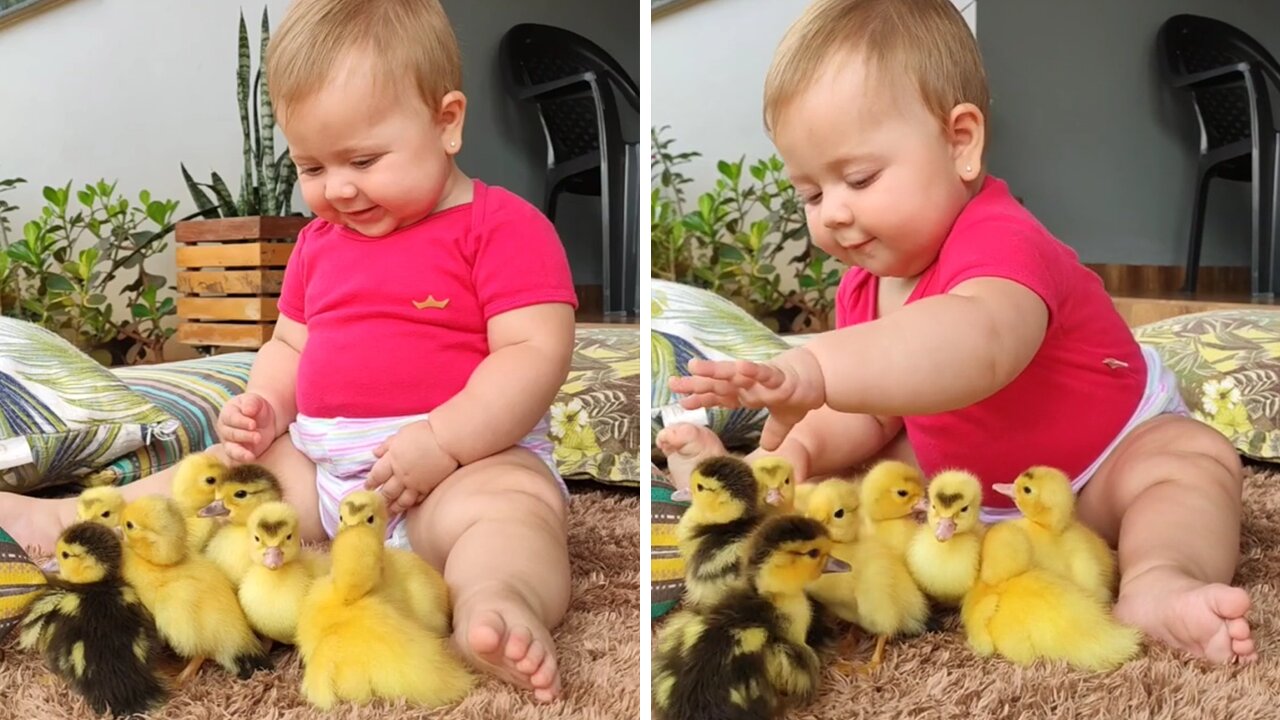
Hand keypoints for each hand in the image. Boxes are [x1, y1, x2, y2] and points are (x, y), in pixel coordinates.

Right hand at [217, 393, 276, 462]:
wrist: (264, 419)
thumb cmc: (256, 408)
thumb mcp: (256, 400)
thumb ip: (251, 403)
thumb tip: (247, 411)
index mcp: (227, 413)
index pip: (231, 418)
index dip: (241, 422)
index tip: (253, 424)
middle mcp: (225, 429)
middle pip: (231, 434)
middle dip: (245, 436)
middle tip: (258, 437)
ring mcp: (229, 442)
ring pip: (231, 448)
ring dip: (241, 451)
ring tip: (251, 454)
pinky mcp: (237, 452)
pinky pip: (236, 458)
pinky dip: (241, 459)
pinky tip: (250, 459)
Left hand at [365, 420, 458, 514]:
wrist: (447, 441)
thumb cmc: (424, 433)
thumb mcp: (401, 434)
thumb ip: (387, 445)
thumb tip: (375, 453)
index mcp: (392, 459)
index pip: (377, 475)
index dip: (371, 482)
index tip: (368, 487)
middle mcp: (401, 475)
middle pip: (387, 491)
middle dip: (380, 499)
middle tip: (376, 504)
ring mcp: (414, 484)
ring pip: (400, 500)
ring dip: (394, 507)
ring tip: (389, 512)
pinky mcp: (427, 488)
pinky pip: (416, 500)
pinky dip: (410, 504)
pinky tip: (407, 507)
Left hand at [668, 347, 825, 450]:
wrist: (822, 374)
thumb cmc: (800, 392)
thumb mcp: (785, 419)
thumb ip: (774, 432)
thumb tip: (768, 448)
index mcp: (748, 394)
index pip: (720, 398)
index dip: (702, 399)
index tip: (681, 402)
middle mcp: (750, 385)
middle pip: (719, 385)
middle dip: (697, 384)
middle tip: (673, 383)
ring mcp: (762, 379)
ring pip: (735, 375)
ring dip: (715, 372)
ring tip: (695, 367)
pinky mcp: (779, 376)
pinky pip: (763, 373)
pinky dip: (752, 370)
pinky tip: (739, 366)